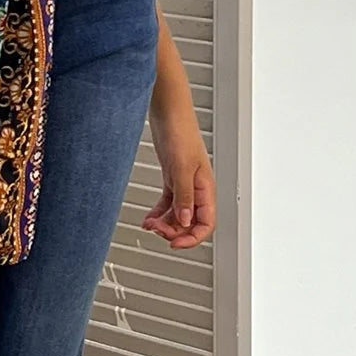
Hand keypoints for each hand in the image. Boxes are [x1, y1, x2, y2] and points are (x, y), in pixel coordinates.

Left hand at [142, 112, 215, 249]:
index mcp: (205, 187)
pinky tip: (149, 219)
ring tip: (150, 226)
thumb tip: (185, 221)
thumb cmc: (180, 131)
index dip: (192, 238)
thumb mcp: (182, 166)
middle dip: (174, 231)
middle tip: (158, 232)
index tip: (175, 243)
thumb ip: (184, 195)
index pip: (206, 223)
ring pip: (178, 214)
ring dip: (165, 224)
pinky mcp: (172, 177)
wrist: (167, 112)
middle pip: (190, 222)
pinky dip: (158, 213)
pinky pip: (168, 203)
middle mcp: (196, 188)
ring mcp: (183, 183)